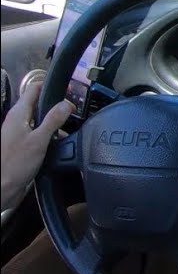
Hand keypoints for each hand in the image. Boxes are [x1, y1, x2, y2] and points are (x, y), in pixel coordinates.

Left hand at [1, 81, 73, 213]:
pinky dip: (50, 134)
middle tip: (74, 109)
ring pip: (39, 119)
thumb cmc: (15, 163)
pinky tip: (59, 142)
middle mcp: (17, 121)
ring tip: (70, 126)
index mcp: (18, 114)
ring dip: (54, 121)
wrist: (2, 186)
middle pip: (37, 104)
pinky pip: (38, 133)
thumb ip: (53, 119)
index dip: (50, 86)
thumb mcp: (39, 139)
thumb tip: (67, 103)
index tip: (69, 89)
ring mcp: (18, 133)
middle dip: (55, 105)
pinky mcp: (22, 146)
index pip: (33, 90)